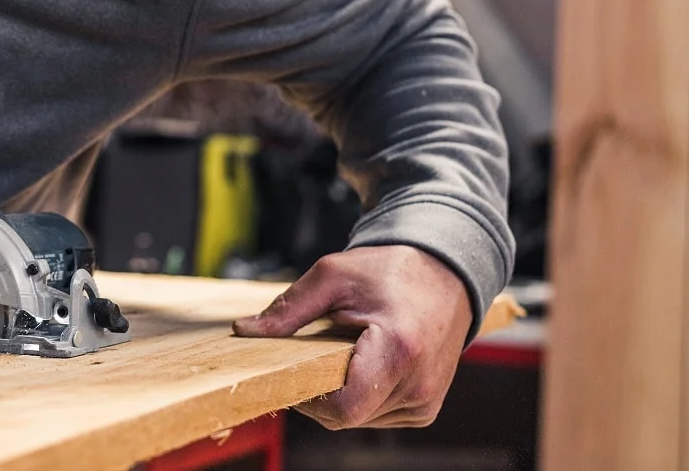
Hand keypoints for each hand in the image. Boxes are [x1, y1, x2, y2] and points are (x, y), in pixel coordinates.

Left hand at [232, 246, 472, 428]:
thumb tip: (244, 331)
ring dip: (340, 392)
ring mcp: (425, 402)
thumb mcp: (332, 276)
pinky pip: (377, 416)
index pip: (343, 407)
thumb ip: (288, 309)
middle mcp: (418, 385)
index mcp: (399, 351)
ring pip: (359, 419)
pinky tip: (362, 363)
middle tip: (314, 352)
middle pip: (345, 416)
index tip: (293, 369)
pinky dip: (360, 395)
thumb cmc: (390, 270)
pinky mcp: (425, 409)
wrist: (444, 274)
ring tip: (346, 351)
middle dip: (319, 390)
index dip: (308, 396)